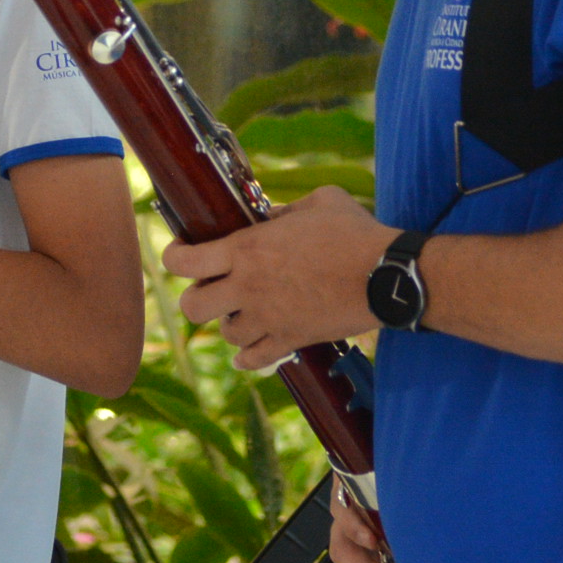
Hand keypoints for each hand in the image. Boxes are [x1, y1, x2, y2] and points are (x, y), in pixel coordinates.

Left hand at [163, 185, 396, 369]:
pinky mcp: (290, 341)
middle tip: (215, 289)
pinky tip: (255, 344)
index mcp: (246, 249)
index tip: (183, 252)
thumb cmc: (355, 233)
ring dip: (230, 323)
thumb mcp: (316, 203)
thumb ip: (282, 211)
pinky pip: (252, 360)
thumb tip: (268, 217)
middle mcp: (248, 288)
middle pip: (192, 307)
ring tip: (247, 312)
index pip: (183, 261)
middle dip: (197, 297)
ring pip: (224, 335)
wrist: (388, 275)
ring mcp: (267, 319)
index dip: (174, 256)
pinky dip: (248, 356)